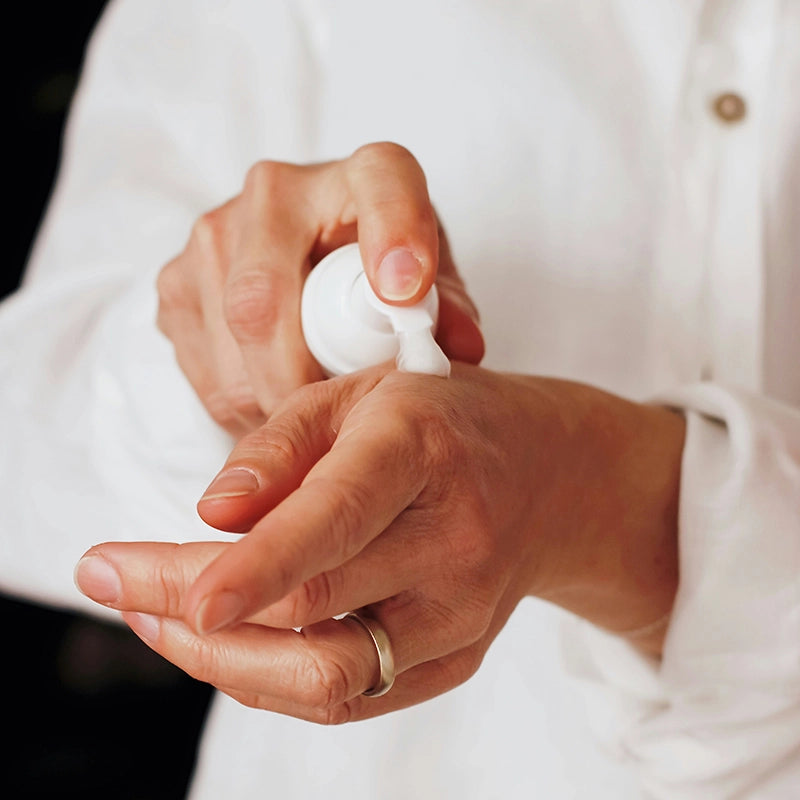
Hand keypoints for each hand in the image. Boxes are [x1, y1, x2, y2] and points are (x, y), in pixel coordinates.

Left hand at [76, 365, 684, 722]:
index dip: (254, 565)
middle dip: (190, 609)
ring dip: (222, 660)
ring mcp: (461, 614)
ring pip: (327, 676)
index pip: (336, 518)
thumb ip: (281, 448)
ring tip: (157, 616)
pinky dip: (272, 676)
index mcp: (421, 451)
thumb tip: (210, 513)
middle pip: (311, 609)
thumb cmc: (444, 421)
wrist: (550, 475)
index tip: (170, 594)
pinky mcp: (457, 658)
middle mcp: (452, 542)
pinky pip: (350, 694)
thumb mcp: (360, 394)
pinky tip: (228, 638)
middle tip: (115, 579)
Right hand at [156, 142, 483, 436]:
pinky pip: (202, 365)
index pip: (382, 185)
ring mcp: (214, 233)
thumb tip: (461, 348)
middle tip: (332, 421)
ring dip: (270, 398)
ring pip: (230, 339)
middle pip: (265, 296)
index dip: (393, 234)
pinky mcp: (176, 281)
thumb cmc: (381, 274)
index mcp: (363, 175)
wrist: (308, 258)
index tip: (405, 292)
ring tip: (309, 415)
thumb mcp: (430, 288)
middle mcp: (276, 190)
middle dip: (299, 378)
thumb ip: (448, 313)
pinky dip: (241, 401)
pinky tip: (274, 398)